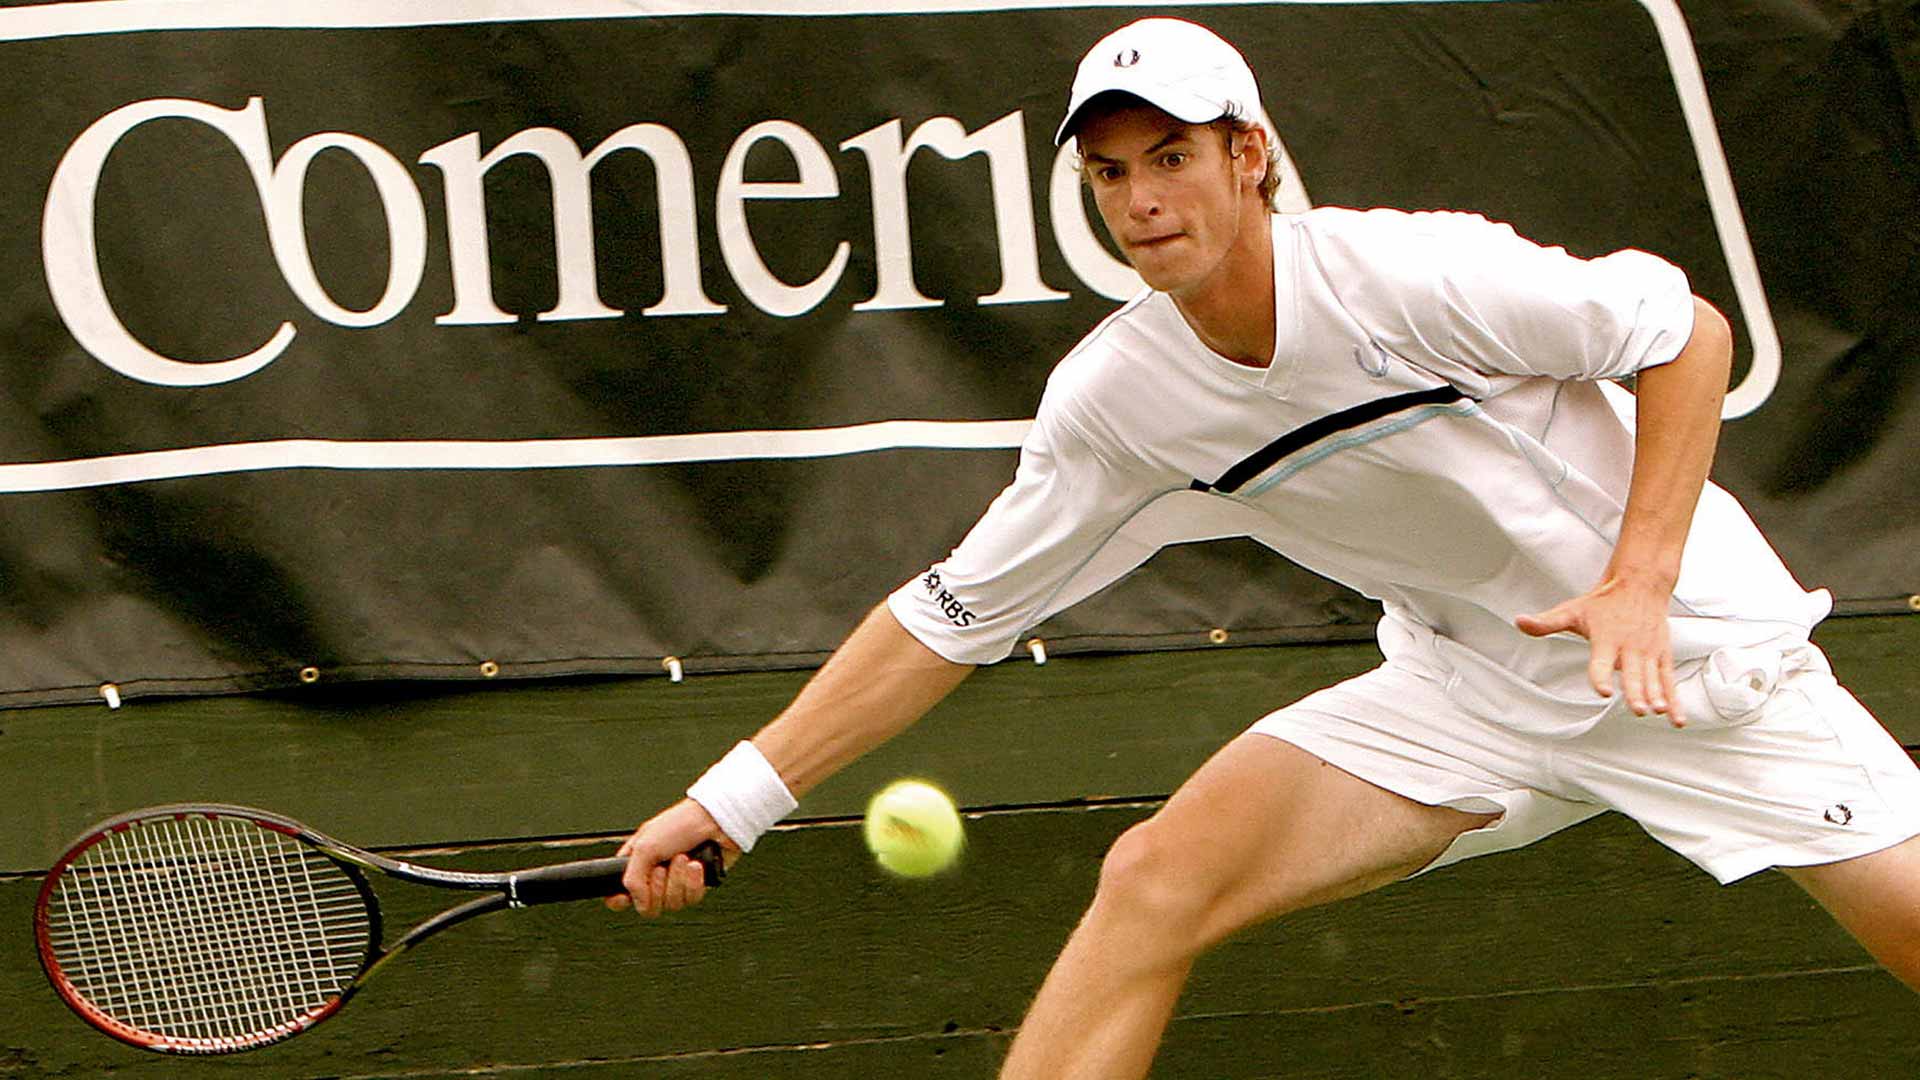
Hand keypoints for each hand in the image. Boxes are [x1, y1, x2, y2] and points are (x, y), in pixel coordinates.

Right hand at [604, 798, 739, 916]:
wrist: (716, 821)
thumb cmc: (680, 824)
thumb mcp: (645, 846)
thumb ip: (633, 879)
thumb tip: (638, 903)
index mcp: (637, 862)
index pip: (621, 893)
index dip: (620, 900)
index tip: (622, 898)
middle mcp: (656, 875)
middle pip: (649, 905)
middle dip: (657, 886)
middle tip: (663, 866)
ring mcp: (677, 882)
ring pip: (671, 904)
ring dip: (677, 880)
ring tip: (683, 858)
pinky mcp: (697, 886)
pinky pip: (691, 899)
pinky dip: (693, 882)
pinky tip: (696, 865)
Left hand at [1516, 576, 1684, 727]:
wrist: (1641, 584)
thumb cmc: (1605, 602)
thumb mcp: (1572, 610)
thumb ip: (1546, 623)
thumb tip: (1520, 622)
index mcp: (1606, 638)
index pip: (1601, 661)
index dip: (1601, 675)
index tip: (1604, 690)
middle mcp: (1629, 647)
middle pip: (1632, 673)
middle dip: (1636, 692)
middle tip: (1638, 709)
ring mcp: (1648, 652)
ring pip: (1653, 678)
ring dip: (1656, 695)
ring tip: (1657, 710)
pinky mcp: (1662, 655)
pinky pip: (1669, 680)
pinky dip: (1674, 699)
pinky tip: (1676, 718)